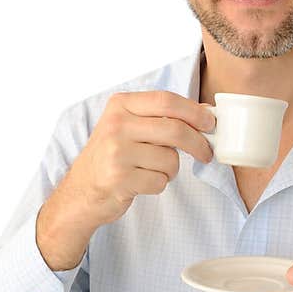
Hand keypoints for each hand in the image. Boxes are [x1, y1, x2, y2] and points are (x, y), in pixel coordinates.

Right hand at [47, 90, 215, 232]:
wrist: (82, 191)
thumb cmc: (113, 155)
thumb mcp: (129, 126)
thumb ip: (162, 117)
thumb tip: (205, 112)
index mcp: (120, 105)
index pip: (167, 100)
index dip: (194, 112)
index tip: (210, 123)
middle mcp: (116, 125)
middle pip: (175, 130)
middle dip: (198, 143)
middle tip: (206, 153)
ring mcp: (116, 152)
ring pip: (171, 159)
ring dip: (171, 169)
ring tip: (152, 169)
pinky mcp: (119, 179)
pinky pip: (161, 181)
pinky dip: (159, 184)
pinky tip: (142, 181)